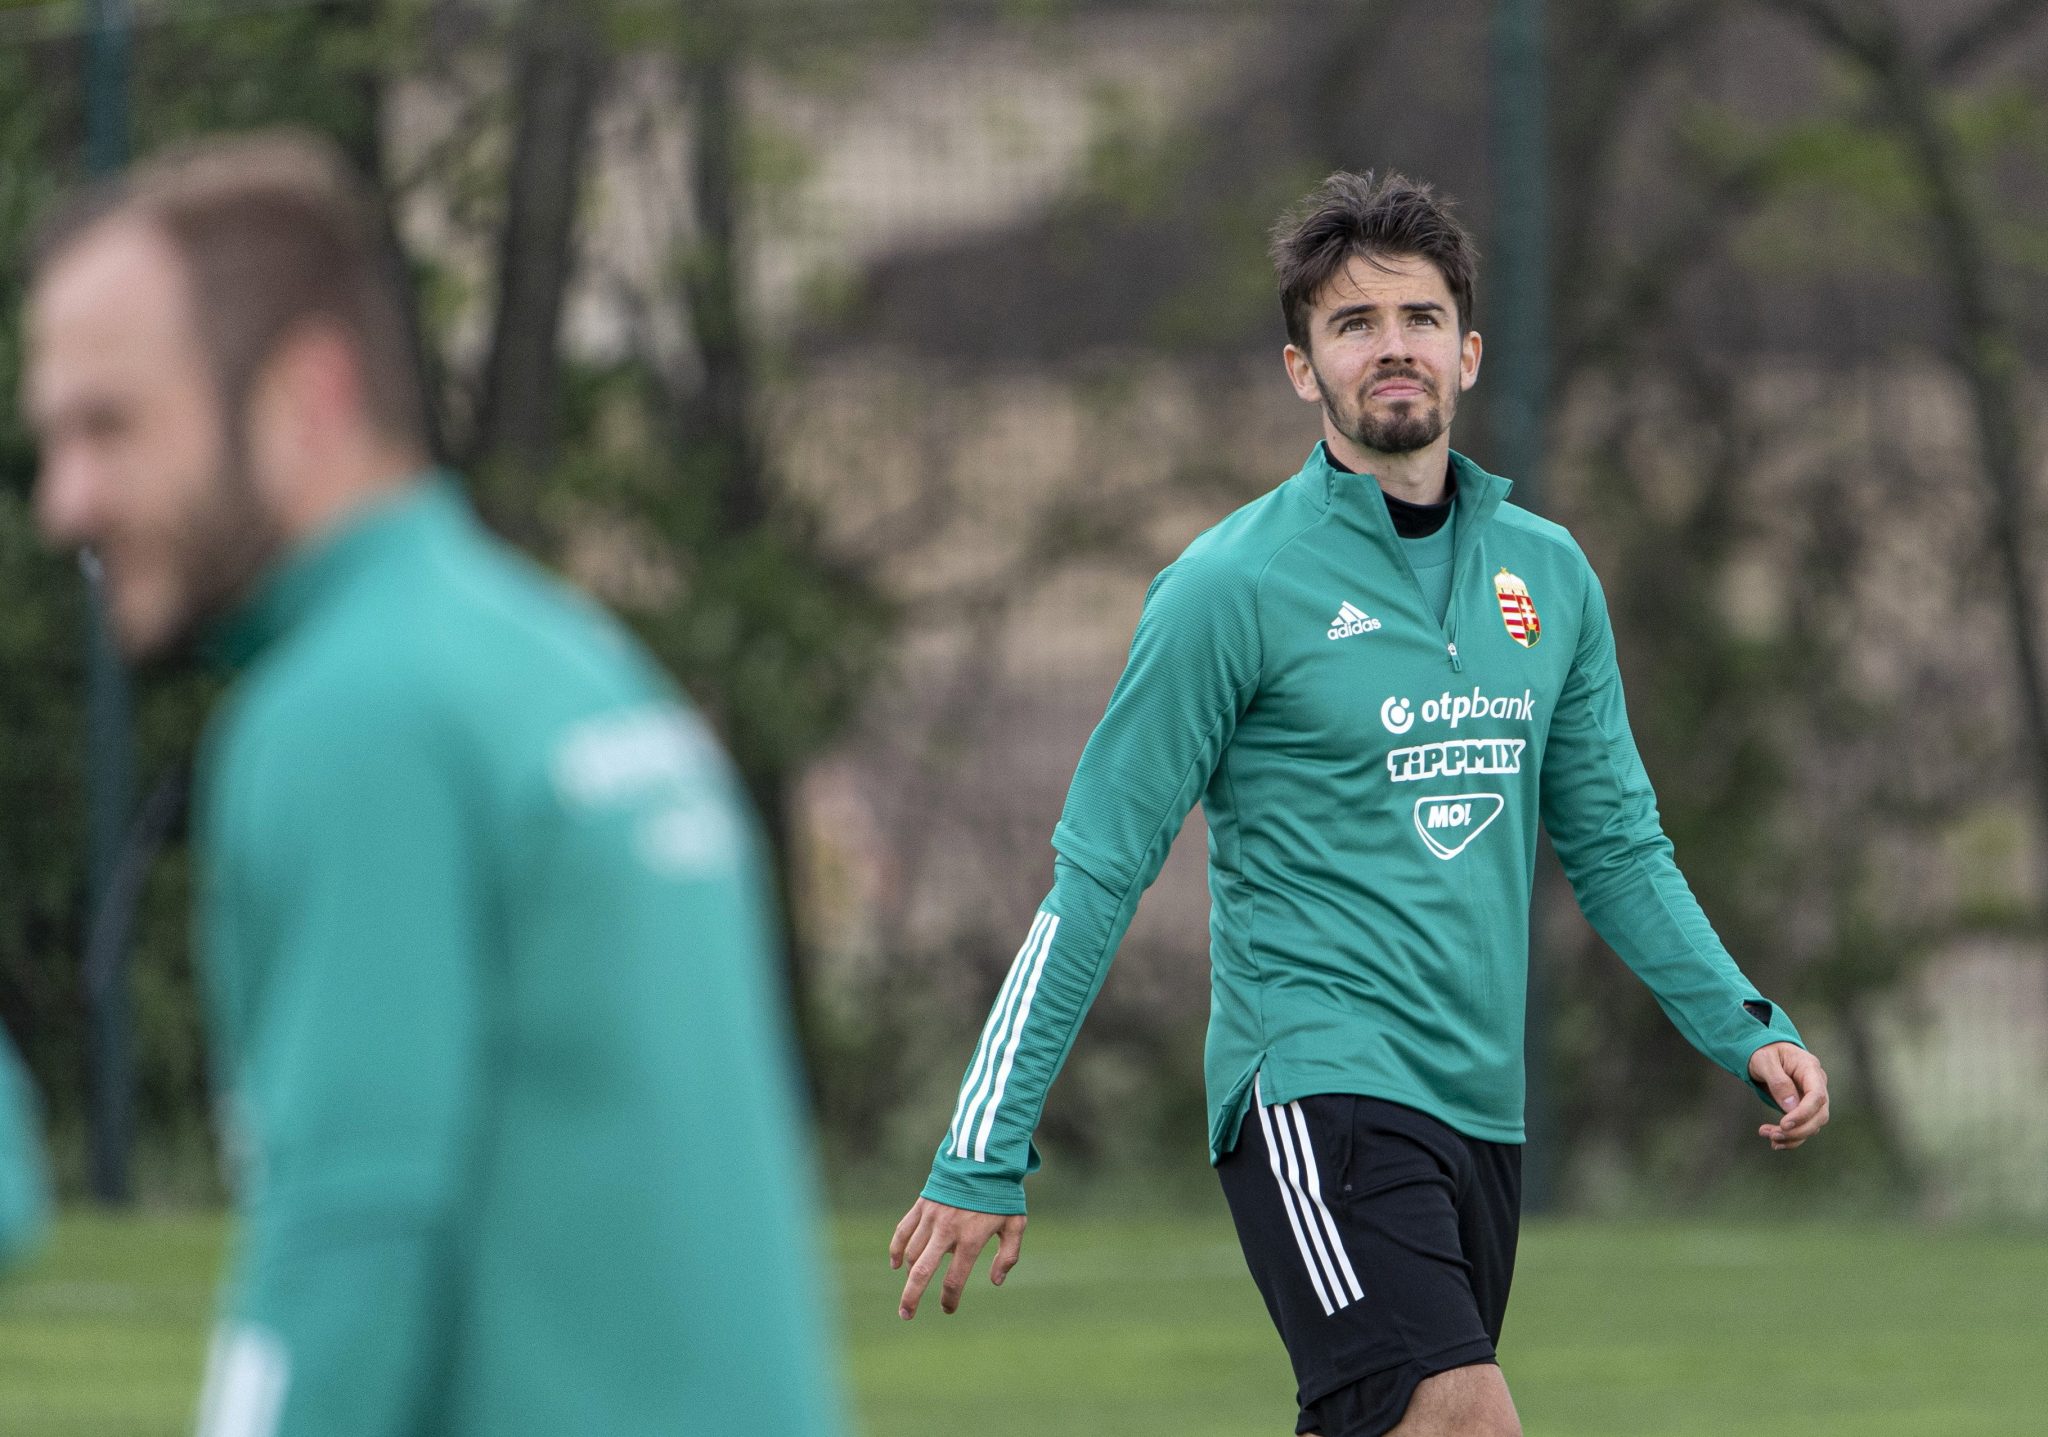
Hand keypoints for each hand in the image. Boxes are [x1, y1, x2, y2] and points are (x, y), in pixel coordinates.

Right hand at [888, 1196, 1025, 1318]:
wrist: (983, 1158)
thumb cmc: (1002, 1194)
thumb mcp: (1016, 1223)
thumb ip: (1008, 1255)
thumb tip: (995, 1282)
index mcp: (971, 1239)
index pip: (954, 1279)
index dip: (949, 1299)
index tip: (948, 1308)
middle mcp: (947, 1231)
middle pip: (922, 1271)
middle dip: (912, 1296)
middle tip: (906, 1314)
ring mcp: (932, 1217)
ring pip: (911, 1253)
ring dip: (908, 1275)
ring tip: (910, 1289)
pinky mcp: (922, 1205)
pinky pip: (903, 1230)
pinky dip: (896, 1248)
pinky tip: (895, 1264)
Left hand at [1748, 1042, 1829, 1150]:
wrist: (1764, 1050)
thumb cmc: (1764, 1051)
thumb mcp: (1764, 1060)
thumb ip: (1778, 1081)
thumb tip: (1791, 1107)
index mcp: (1810, 1069)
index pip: (1817, 1096)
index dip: (1803, 1114)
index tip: (1784, 1124)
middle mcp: (1816, 1085)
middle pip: (1819, 1115)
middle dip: (1798, 1130)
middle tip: (1773, 1135)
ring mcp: (1812, 1098)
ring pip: (1813, 1125)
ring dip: (1793, 1136)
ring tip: (1768, 1136)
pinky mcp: (1804, 1108)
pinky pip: (1804, 1127)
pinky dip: (1791, 1138)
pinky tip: (1774, 1143)